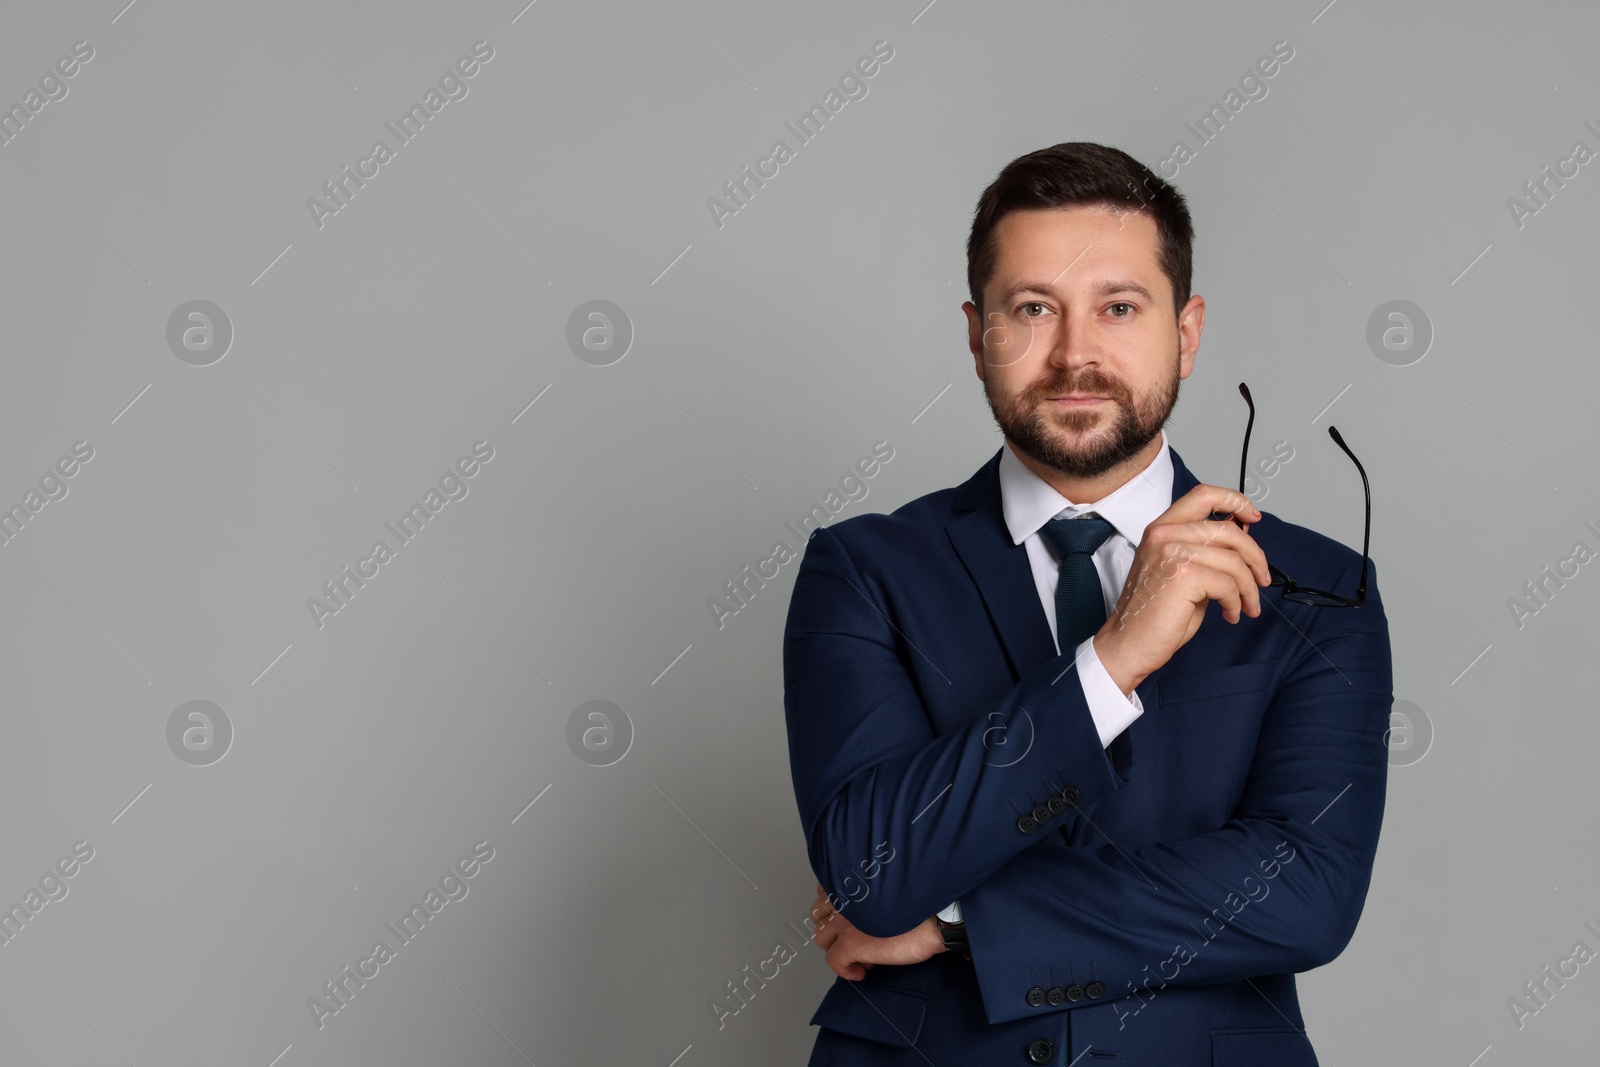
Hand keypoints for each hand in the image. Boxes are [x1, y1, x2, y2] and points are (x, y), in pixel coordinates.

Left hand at [809, 883, 944, 979]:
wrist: (937, 918)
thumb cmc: (922, 903)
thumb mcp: (887, 890)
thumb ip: (868, 895)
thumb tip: (860, 918)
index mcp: (853, 880)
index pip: (824, 891)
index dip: (834, 909)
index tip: (849, 919)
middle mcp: (844, 898)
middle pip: (818, 915)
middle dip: (833, 928)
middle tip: (853, 938)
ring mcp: (845, 921)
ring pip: (821, 938)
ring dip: (838, 948)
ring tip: (861, 955)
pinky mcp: (852, 943)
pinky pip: (834, 962)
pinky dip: (845, 970)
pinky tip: (861, 972)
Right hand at [1094, 484, 1269, 694]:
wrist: (1128, 644)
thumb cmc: (1152, 615)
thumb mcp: (1182, 572)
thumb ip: (1207, 551)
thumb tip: (1242, 536)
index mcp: (1161, 530)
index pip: (1203, 496)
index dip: (1235, 501)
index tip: (1252, 516)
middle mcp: (1164, 535)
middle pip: (1229, 530)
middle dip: (1255, 556)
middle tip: (1261, 578)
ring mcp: (1172, 552)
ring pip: (1234, 560)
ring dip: (1248, 588)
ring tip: (1245, 606)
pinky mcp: (1184, 576)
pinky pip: (1229, 584)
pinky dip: (1237, 602)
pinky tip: (1230, 614)